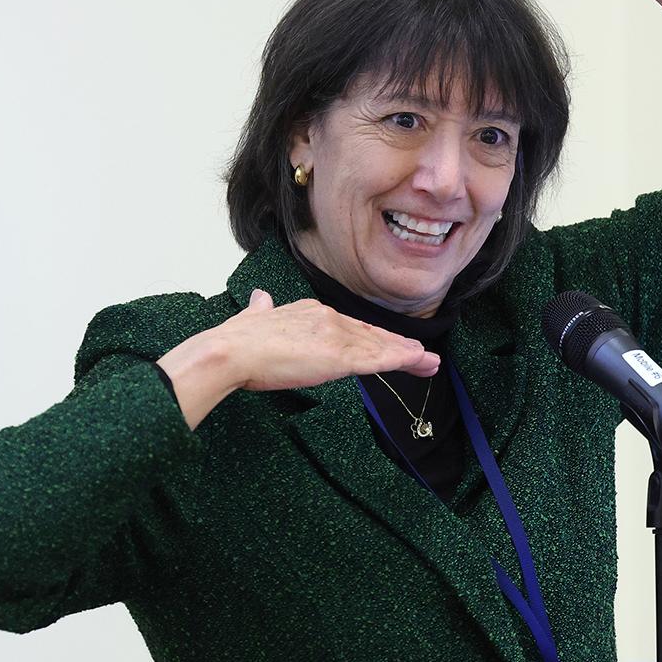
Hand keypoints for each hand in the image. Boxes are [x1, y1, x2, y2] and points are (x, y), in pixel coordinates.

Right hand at [156, 289, 438, 428]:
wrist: (231, 350)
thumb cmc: (237, 341)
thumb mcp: (253, 317)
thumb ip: (262, 309)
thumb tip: (261, 298)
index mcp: (311, 312)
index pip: (352, 327)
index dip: (375, 338)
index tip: (393, 347)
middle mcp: (328, 318)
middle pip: (372, 335)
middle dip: (400, 347)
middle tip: (425, 358)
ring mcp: (335, 335)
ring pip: (380, 346)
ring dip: (408, 356)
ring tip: (430, 363)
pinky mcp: (338, 355)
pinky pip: (377, 358)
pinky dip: (400, 359)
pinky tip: (417, 362)